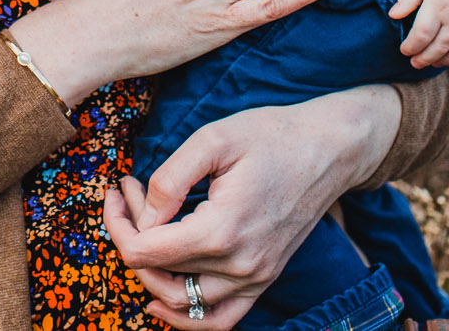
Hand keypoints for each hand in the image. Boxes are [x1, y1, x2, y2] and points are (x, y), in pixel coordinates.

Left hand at [103, 85, 402, 328]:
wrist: (329, 149)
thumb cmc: (272, 136)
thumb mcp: (214, 138)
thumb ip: (171, 178)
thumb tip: (144, 213)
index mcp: (221, 230)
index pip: (144, 251)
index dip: (119, 222)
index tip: (121, 188)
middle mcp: (239, 265)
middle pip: (157, 272)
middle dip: (132, 233)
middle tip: (133, 193)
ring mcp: (255, 278)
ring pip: (181, 302)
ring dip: (151, 270)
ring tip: (144, 229)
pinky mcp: (263, 279)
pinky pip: (219, 319)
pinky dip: (186, 318)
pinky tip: (161, 301)